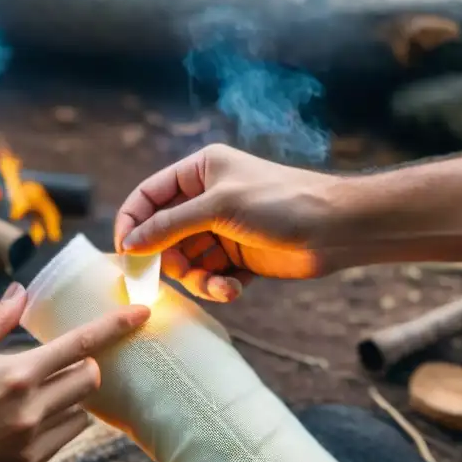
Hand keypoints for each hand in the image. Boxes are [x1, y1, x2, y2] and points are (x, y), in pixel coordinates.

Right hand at [0, 283, 149, 461]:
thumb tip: (22, 292)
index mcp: (16, 374)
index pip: (80, 344)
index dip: (115, 326)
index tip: (142, 313)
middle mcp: (32, 410)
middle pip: (91, 379)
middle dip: (85, 364)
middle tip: (60, 361)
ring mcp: (32, 443)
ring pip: (82, 412)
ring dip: (71, 396)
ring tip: (37, 392)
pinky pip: (63, 438)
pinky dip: (57, 423)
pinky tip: (25, 419)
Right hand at [114, 144, 343, 301]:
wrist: (337, 228)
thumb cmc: (281, 203)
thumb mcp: (218, 208)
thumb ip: (169, 226)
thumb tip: (129, 244)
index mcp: (200, 171)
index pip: (149, 195)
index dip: (132, 222)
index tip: (124, 253)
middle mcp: (208, 198)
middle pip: (164, 234)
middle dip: (168, 258)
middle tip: (173, 276)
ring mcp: (223, 229)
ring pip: (187, 260)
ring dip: (197, 278)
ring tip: (217, 285)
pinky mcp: (239, 257)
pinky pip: (211, 275)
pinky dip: (217, 286)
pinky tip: (233, 290)